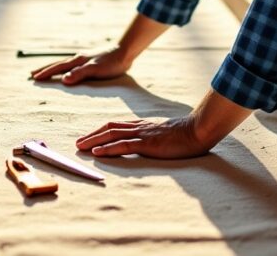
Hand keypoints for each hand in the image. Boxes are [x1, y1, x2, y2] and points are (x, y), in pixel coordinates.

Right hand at [29, 48, 129, 84]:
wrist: (125, 51)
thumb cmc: (112, 63)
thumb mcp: (95, 70)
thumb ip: (80, 74)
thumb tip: (63, 80)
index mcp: (77, 61)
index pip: (57, 68)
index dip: (46, 73)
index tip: (34, 78)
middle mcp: (78, 58)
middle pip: (57, 64)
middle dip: (44, 69)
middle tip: (32, 74)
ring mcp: (83, 58)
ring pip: (63, 64)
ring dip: (52, 68)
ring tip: (45, 72)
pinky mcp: (89, 60)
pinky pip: (71, 65)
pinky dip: (63, 68)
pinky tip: (66, 70)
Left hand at [75, 116, 211, 158]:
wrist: (197, 130)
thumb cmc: (186, 134)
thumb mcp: (166, 134)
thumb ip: (154, 136)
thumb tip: (148, 142)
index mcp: (143, 125)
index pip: (117, 125)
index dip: (101, 130)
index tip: (90, 136)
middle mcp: (139, 127)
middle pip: (109, 128)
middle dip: (92, 134)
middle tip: (79, 142)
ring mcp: (142, 134)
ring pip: (112, 135)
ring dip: (94, 140)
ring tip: (81, 147)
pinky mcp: (146, 144)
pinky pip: (123, 145)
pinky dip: (108, 148)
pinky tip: (97, 152)